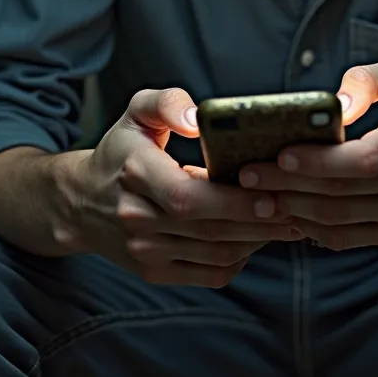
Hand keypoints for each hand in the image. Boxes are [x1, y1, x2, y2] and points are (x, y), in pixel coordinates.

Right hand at [57, 88, 300, 285]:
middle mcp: (136, 218)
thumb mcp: (136, 112)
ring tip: (289, 221)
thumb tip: (196, 120)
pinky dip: (240, 258)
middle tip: (297, 207)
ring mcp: (144, 251)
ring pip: (215, 255)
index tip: (270, 194)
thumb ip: (166, 103)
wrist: (81, 203)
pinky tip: (257, 238)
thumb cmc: (122, 150)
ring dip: (257, 241)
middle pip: (209, 230)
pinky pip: (209, 273)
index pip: (187, 197)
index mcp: (135, 173)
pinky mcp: (155, 271)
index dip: (231, 201)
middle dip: (259, 222)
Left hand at [239, 58, 377, 250]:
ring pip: (339, 218)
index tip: (280, 154)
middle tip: (247, 174)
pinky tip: (286, 212)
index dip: (319, 162)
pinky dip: (311, 228)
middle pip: (342, 191)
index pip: (365, 158)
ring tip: (256, 195)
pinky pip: (346, 238)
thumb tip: (335, 105)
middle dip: (288, 185)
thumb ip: (369, 78)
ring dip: (292, 209)